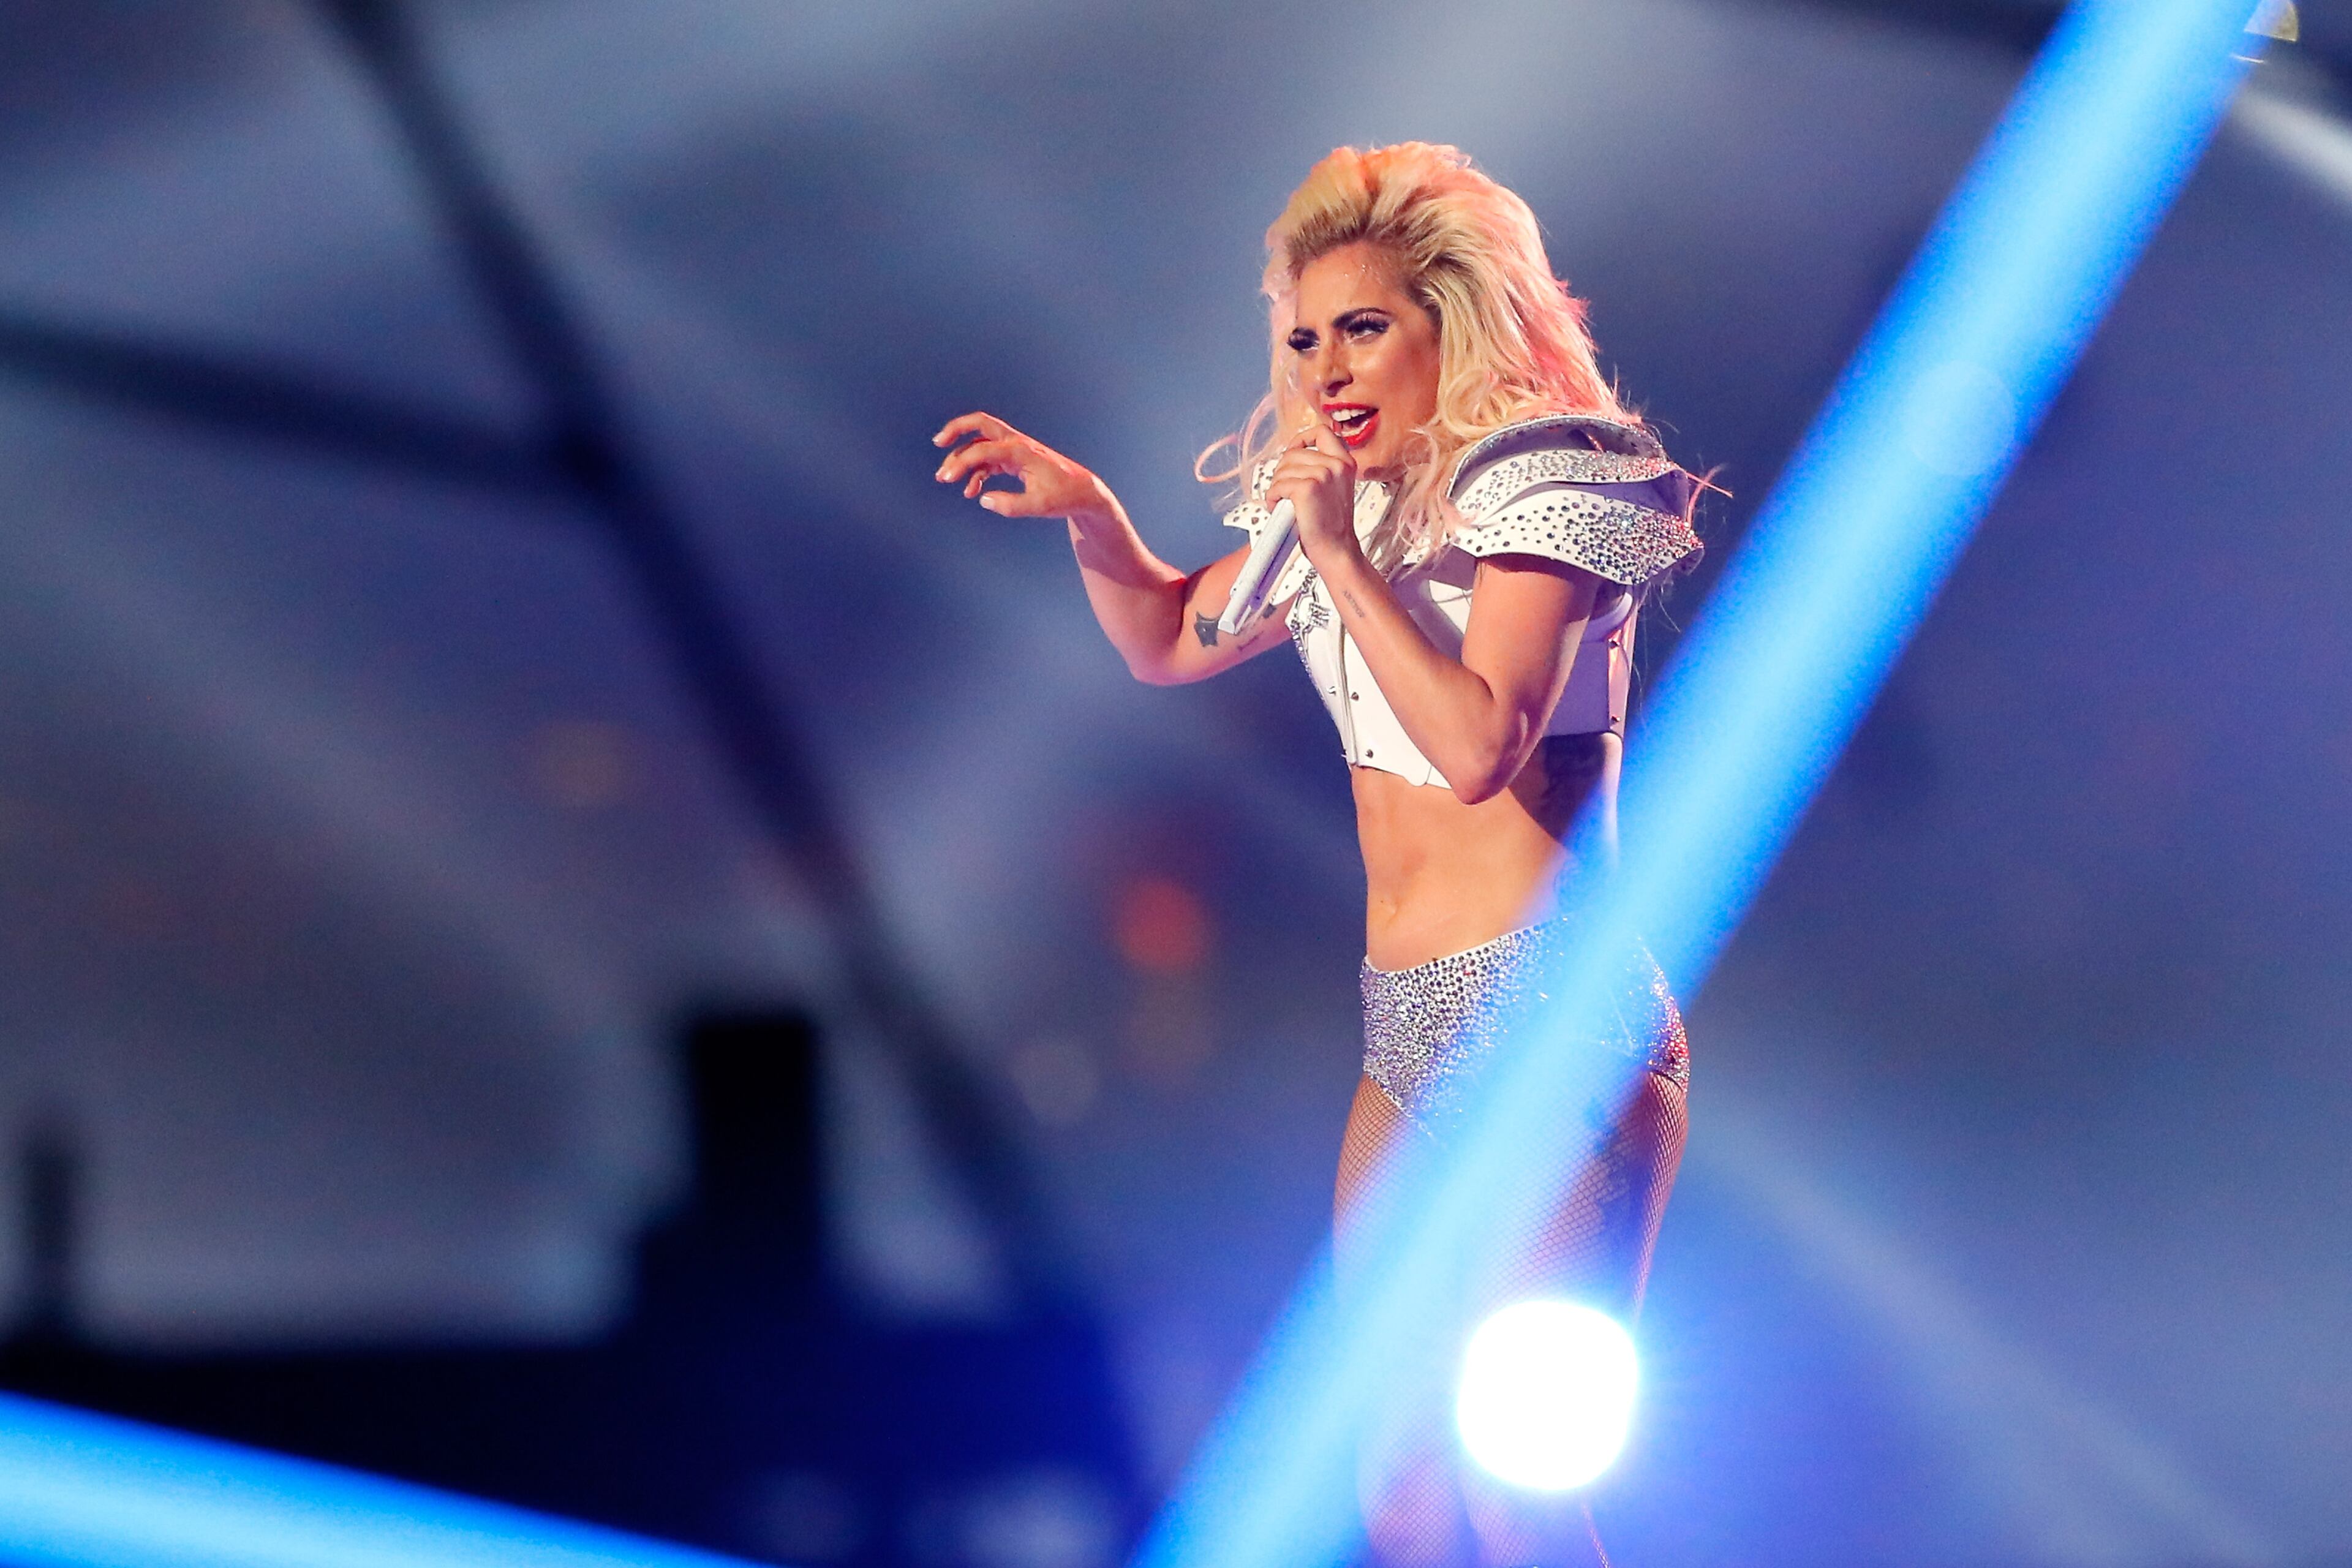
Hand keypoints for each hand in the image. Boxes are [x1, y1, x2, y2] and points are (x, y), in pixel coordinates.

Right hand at [933, 412, 1112, 521]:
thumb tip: (983, 500)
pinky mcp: (1015, 459)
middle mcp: (1016, 444)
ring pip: (981, 444)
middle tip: (937, 442)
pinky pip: (989, 459)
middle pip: (980, 423)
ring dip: (963, 458)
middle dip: (957, 429)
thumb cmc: (1064, 496)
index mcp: (1021, 450)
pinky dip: (977, 472)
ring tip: (948, 480)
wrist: (1084, 492)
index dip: (961, 463)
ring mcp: (1015, 450)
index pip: (983, 449)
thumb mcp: (1039, 506)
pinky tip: (971, 491)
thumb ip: (1010, 505)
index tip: (947, 479)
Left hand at [1264, 421, 1358, 564]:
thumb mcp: (1333, 488)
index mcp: (1345, 462)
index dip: (1301, 438)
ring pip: (1282, 469)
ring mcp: (1323, 474)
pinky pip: (1277, 486)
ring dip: (1276, 487)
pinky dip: (1272, 498)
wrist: (1336, 551)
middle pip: (1293, 452)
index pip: (1322, 432)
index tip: (1293, 452)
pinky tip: (1278, 509)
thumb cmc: (1330, 525)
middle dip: (1282, 472)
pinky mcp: (1307, 488)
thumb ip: (1320, 468)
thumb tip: (1291, 453)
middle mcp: (1336, 464)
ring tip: (1283, 503)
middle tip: (1285, 492)